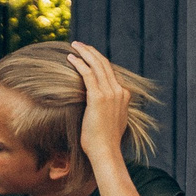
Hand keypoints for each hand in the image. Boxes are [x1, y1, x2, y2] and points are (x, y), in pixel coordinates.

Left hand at [68, 40, 131, 165]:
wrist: (106, 151)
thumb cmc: (104, 141)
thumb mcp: (112, 121)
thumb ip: (110, 110)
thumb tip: (101, 108)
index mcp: (124, 95)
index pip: (110, 71)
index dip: (98, 60)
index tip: (88, 54)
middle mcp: (119, 91)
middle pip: (105, 64)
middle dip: (91, 51)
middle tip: (80, 44)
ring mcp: (110, 94)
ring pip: (97, 65)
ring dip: (85, 53)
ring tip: (75, 46)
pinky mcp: (98, 98)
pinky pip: (88, 75)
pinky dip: (80, 64)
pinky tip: (71, 58)